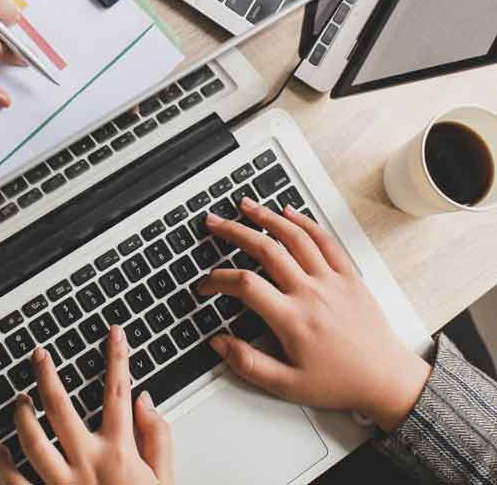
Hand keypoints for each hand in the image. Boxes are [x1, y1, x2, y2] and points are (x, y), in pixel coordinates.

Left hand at [0, 326, 173, 484]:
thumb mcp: (165, 477)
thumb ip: (160, 435)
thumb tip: (145, 400)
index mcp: (119, 451)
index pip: (117, 390)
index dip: (117, 356)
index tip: (114, 333)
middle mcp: (87, 462)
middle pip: (60, 407)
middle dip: (46, 376)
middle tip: (39, 355)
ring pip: (32, 441)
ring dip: (21, 416)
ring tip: (19, 399)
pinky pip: (15, 483)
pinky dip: (3, 465)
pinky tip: (0, 449)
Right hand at [200, 198, 431, 431]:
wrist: (386, 379)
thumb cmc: (340, 383)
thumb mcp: (288, 386)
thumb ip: (249, 364)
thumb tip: (219, 343)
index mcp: (293, 319)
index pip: (245, 285)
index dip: (217, 280)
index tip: (205, 285)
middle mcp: (311, 293)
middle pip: (266, 249)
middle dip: (234, 232)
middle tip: (214, 223)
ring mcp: (331, 280)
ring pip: (294, 237)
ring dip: (266, 217)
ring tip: (245, 206)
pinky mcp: (349, 275)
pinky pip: (325, 240)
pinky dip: (305, 222)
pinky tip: (288, 213)